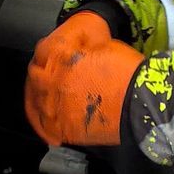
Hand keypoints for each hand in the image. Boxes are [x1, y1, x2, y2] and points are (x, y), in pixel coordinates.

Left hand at [25, 10, 141, 146]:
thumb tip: (74, 47)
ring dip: (38, 97)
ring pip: (33, 101)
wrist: (139, 103)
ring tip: (47, 98)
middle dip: (41, 73)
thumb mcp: (102, 44)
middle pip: (34, 75)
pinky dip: (41, 124)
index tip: (53, 55)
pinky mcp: (61, 128)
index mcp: (58, 57)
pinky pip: (42, 127)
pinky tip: (46, 122)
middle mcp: (49, 82)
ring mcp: (52, 107)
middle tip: (51, 75)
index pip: (42, 51)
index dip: (48, 52)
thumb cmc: (124, 71)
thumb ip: (80, 45)